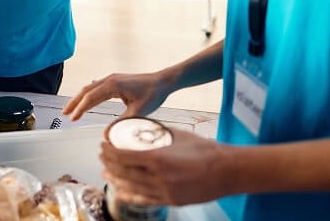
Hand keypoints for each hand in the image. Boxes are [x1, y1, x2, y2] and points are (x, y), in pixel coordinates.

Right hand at [62, 71, 171, 120]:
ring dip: (80, 98)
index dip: (80, 109)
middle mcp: (109, 80)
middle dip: (74, 102)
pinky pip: (97, 87)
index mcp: (113, 85)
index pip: (90, 98)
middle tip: (64, 114)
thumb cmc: (153, 94)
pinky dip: (89, 95)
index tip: (72, 119)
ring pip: (90, 88)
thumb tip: (106, 135)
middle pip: (86, 91)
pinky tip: (87, 99)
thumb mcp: (138, 112)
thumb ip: (121, 123)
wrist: (163, 81)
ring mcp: (112, 79)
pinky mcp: (116, 81)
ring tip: (72, 109)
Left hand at [101, 128, 233, 205]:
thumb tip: (144, 128)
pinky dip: (130, 194)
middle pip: (124, 172)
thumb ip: (158, 133)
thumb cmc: (205, 150)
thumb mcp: (178, 136)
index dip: (109, 152)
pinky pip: (144, 200)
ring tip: (105, 174)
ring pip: (131, 187)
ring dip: (115, 180)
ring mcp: (164, 192)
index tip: (102, 146)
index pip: (123, 156)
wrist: (227, 171)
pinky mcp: (171, 201)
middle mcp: (158, 178)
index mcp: (158, 159)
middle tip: (101, 157)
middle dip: (108, 164)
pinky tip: (121, 191)